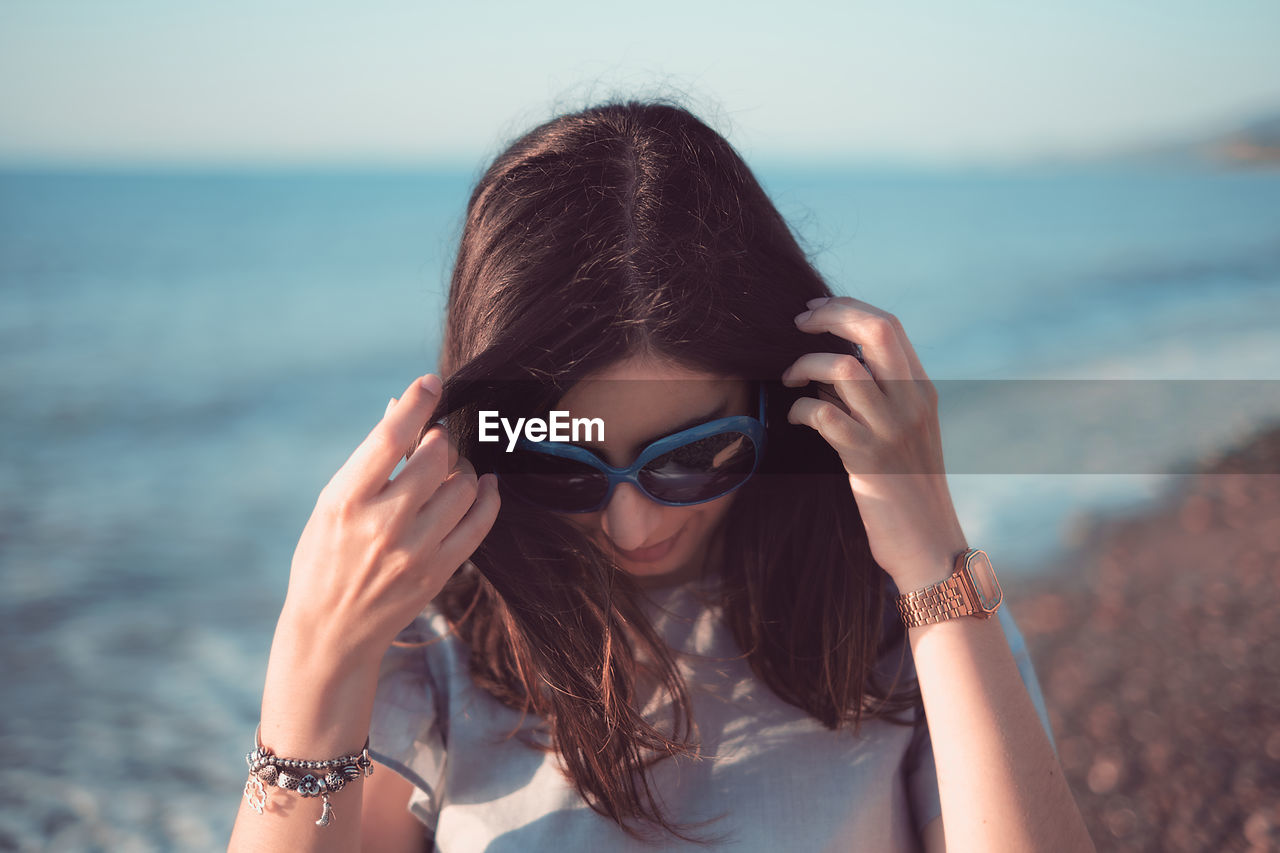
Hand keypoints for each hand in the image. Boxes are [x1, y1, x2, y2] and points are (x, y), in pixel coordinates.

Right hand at [283, 373, 500, 662]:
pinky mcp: (440, 571)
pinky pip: (480, 522)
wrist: (332, 630)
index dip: (416, 403)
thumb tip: (400, 409)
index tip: (432, 382)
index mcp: (346, 500)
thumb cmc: (326, 557)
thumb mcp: (332, 504)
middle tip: (434, 443)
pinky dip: (488, 496)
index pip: (390, 437)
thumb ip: (369, 461)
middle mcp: (383, 524)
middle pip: (436, 457)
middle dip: (440, 441)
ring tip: (449, 470)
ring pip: (464, 486)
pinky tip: (484, 486)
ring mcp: (415, 550)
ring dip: (462, 468)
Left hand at [781, 296, 966, 590]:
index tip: (813, 311)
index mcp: (921, 390)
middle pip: (875, 331)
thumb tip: (832, 363)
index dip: (846, 308)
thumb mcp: (901, 432)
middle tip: (798, 323)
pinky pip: (824, 415)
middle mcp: (912, 403)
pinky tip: (795, 417)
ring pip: (845, 369)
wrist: (928, 546)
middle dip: (830, 316)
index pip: (887, 325)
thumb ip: (875, 395)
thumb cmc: (905, 489)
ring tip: (791, 380)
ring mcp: (892, 431)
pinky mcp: (868, 461)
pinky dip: (801, 409)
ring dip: (807, 365)